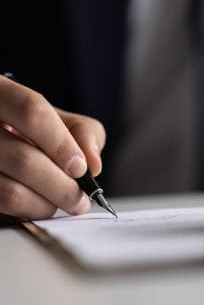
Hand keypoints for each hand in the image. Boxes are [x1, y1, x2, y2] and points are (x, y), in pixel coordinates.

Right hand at [0, 74, 105, 219]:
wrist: (0, 139)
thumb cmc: (32, 129)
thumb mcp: (60, 120)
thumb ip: (83, 132)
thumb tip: (93, 165)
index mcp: (0, 92)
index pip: (31, 111)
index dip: (61, 143)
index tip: (80, 168)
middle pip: (24, 159)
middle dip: (63, 186)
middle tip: (80, 199)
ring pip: (10, 191)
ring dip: (47, 204)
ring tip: (62, 202)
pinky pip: (3, 206)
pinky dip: (29, 212)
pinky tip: (39, 205)